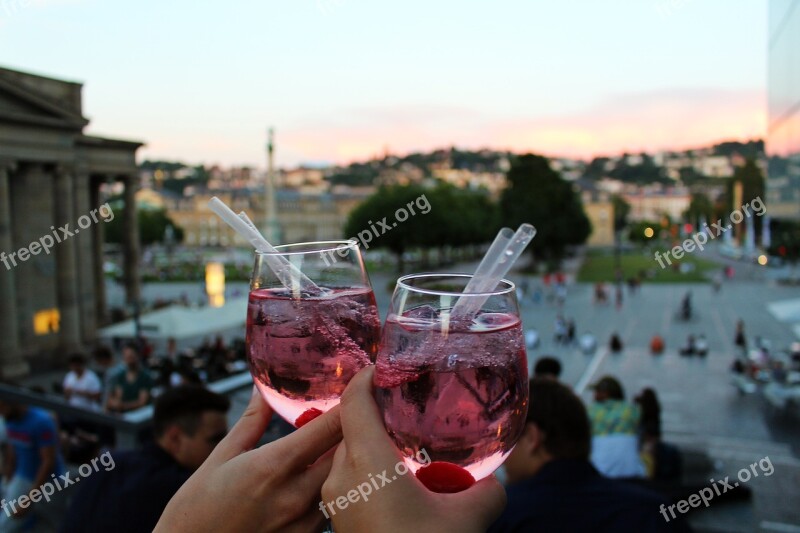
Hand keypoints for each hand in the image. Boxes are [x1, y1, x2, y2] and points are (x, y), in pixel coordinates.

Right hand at [155, 388, 341, 531]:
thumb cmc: (196, 509)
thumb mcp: (221, 457)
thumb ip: (251, 422)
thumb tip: (263, 391)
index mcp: (273, 466)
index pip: (328, 428)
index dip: (347, 405)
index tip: (355, 390)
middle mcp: (295, 495)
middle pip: (345, 454)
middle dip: (349, 432)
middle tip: (351, 416)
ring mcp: (303, 522)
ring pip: (341, 482)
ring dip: (343, 462)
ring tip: (337, 447)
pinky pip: (329, 508)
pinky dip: (331, 489)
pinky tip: (321, 480)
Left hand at [321, 367, 506, 532]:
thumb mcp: (471, 516)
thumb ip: (485, 488)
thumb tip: (491, 481)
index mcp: (368, 461)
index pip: (354, 400)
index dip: (367, 377)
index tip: (384, 367)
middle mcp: (342, 476)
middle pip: (350, 426)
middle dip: (376, 414)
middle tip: (403, 406)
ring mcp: (335, 501)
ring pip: (349, 455)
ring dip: (373, 445)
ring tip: (405, 447)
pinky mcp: (338, 521)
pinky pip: (349, 480)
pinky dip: (369, 471)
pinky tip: (398, 482)